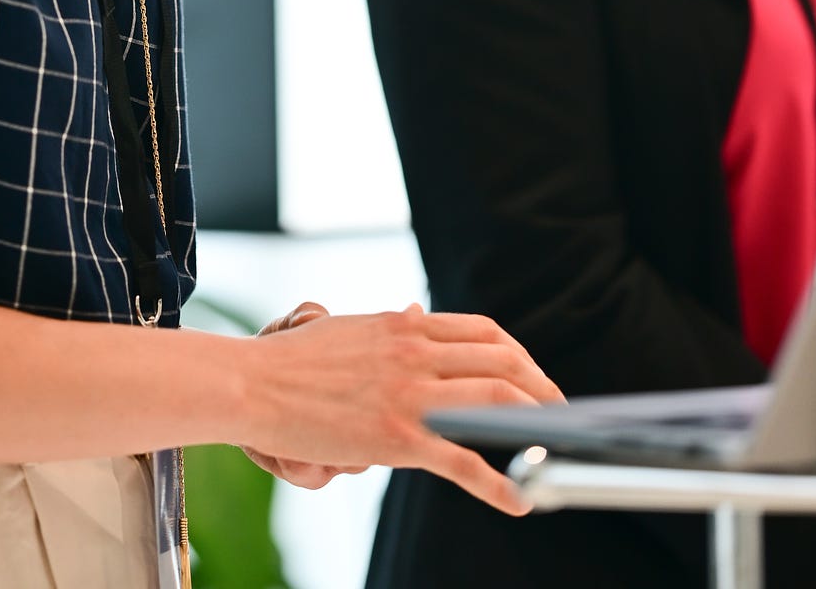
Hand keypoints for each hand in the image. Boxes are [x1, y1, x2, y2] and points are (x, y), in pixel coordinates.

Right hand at [241, 300, 563, 514]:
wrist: (255, 384)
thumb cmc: (295, 361)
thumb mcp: (353, 329)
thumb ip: (394, 328)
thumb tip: (420, 314)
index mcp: (406, 325)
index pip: (484, 331)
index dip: (520, 355)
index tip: (535, 377)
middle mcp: (415, 352)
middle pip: (503, 361)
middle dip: (542, 387)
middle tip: (559, 413)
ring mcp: (410, 394)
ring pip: (496, 399)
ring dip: (536, 423)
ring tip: (554, 447)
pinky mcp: (398, 438)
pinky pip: (464, 461)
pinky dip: (500, 482)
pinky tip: (521, 501)